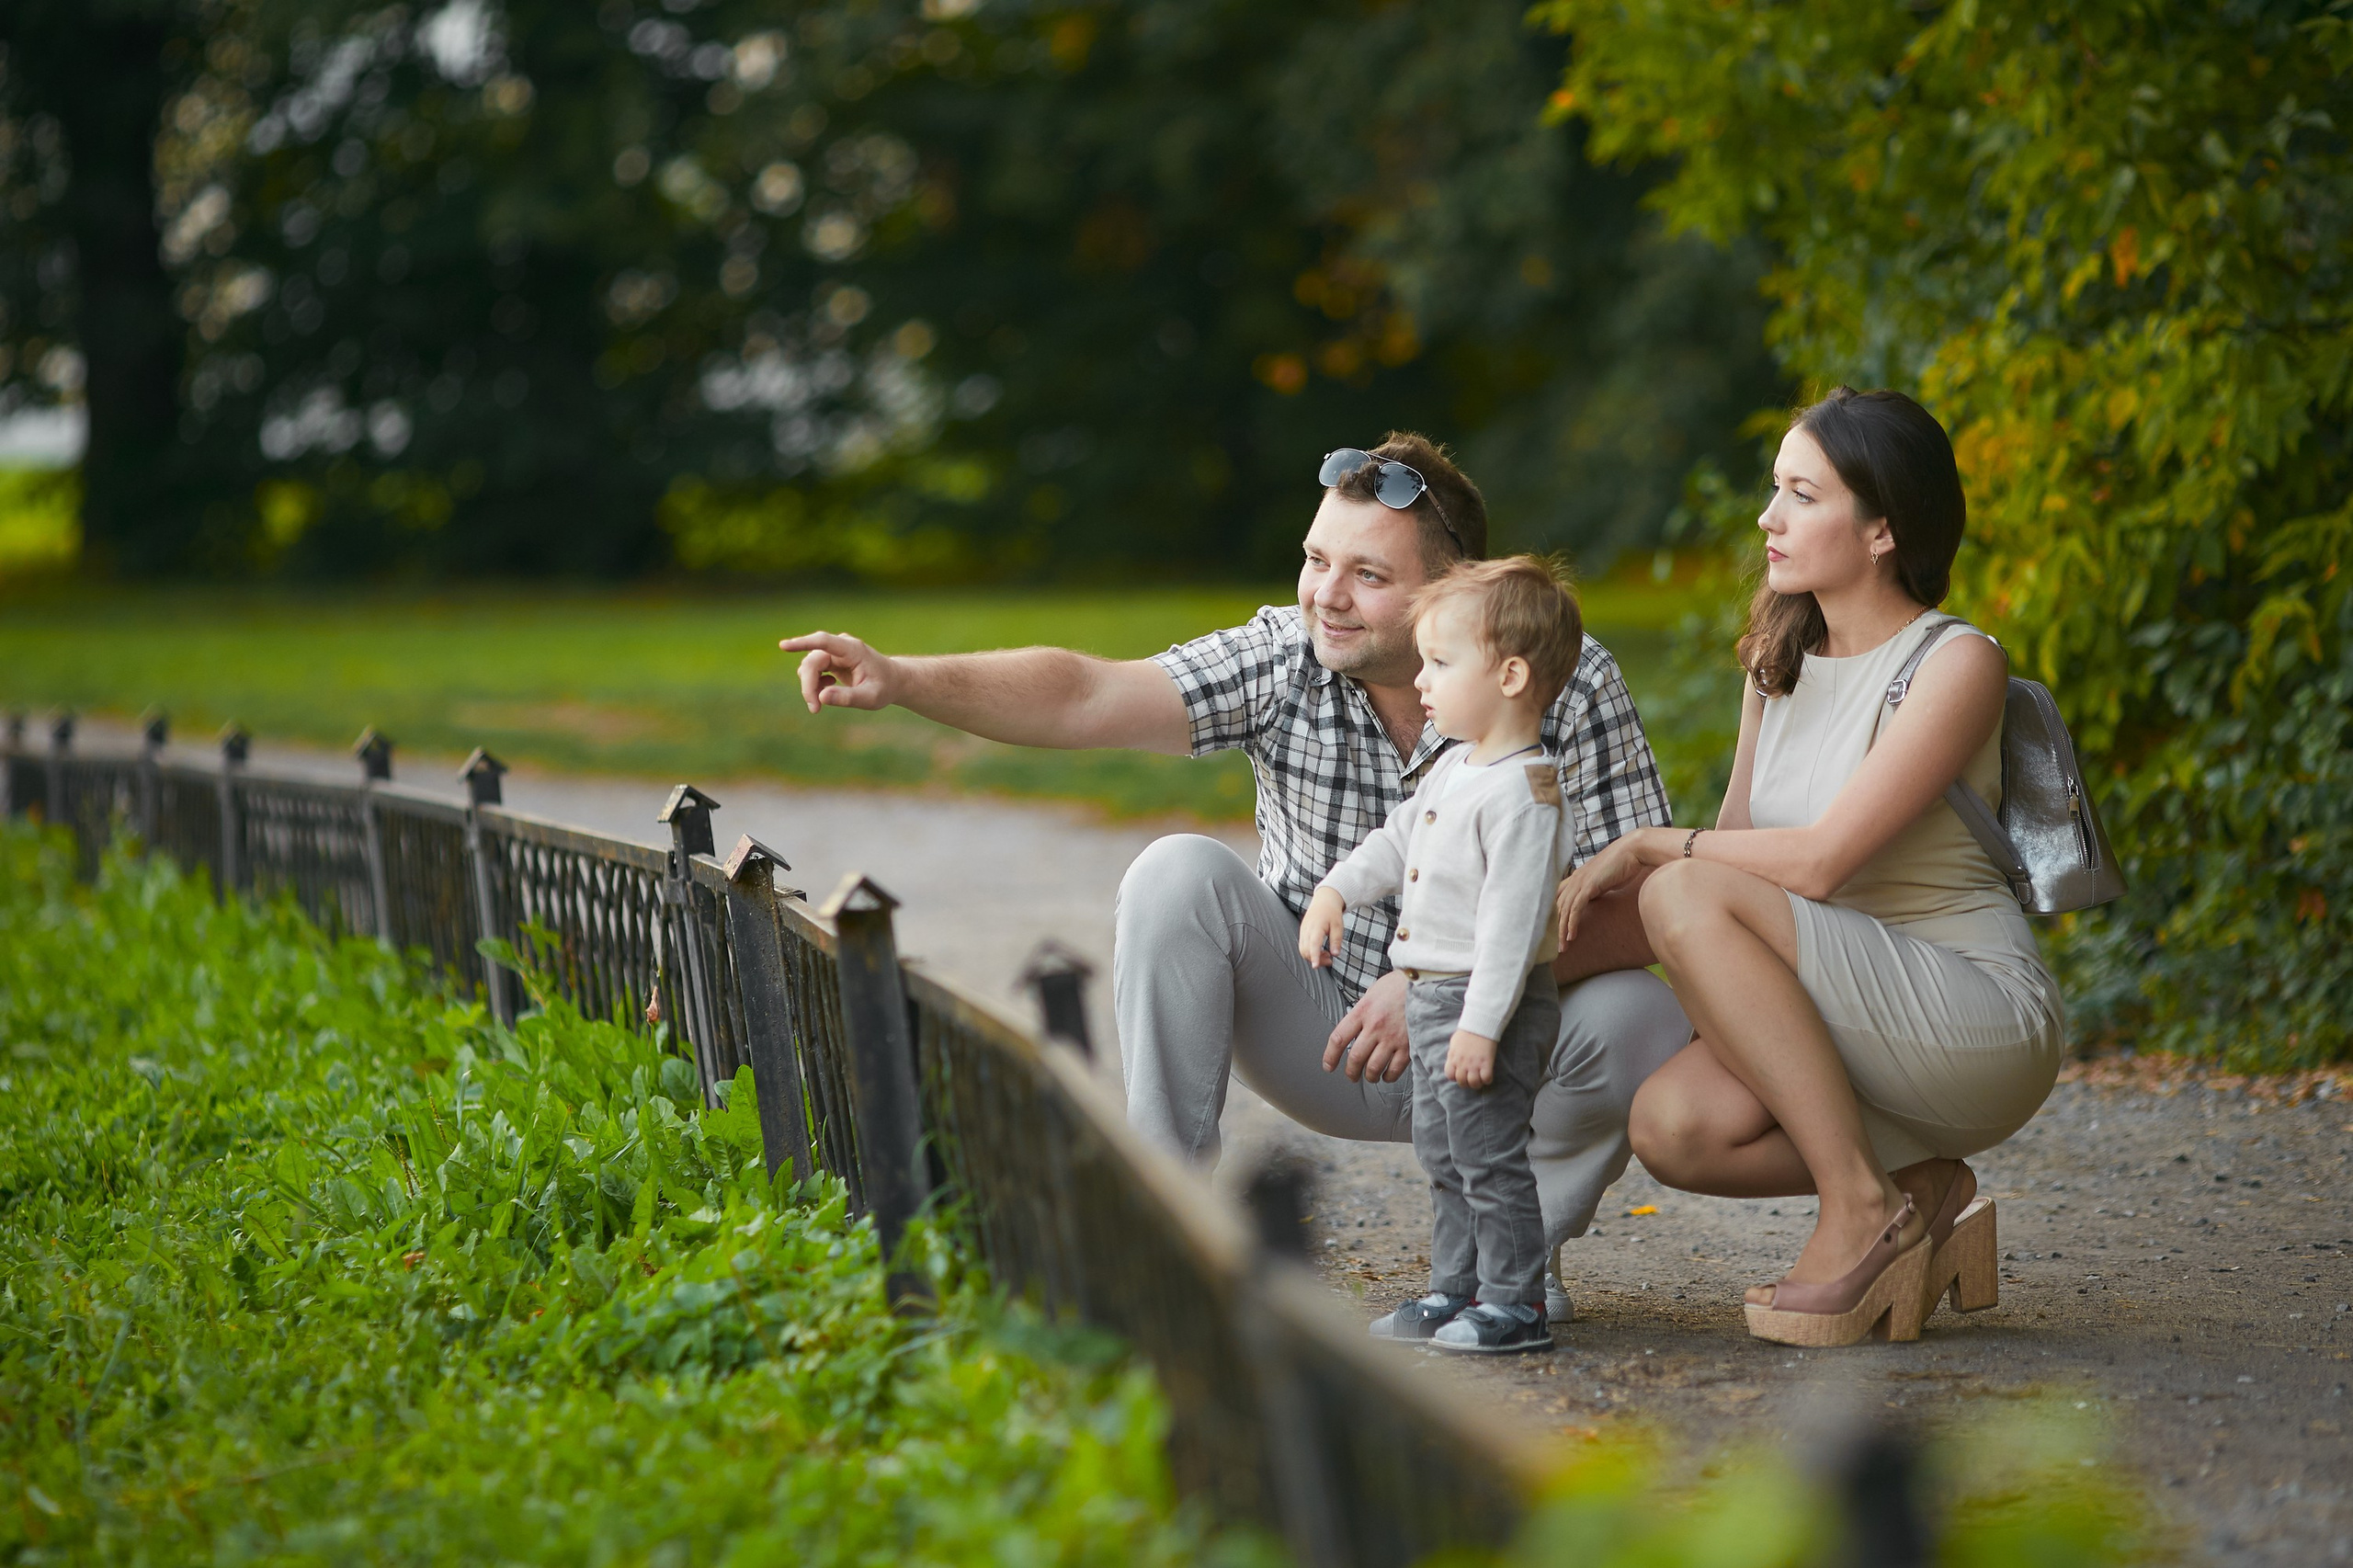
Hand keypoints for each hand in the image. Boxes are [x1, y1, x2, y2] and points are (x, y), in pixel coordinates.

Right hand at [778, 630, 898, 713]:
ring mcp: (834, 652)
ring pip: (809, 666)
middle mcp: (841, 646)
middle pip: (812, 661)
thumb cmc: (884, 688)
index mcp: (852, 649)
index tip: (784, 646)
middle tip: (814, 709)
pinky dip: (814, 684)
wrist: (893, 681)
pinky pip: (812, 669)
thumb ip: (848, 698)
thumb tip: (821, 697)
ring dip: (810, 686)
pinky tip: (828, 690)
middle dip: (808, 685)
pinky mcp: (830, 659)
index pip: (823, 641)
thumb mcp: (870, 698)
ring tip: (819, 705)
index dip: (803, 643)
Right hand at [1297, 887, 1345, 968]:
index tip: (1315, 966)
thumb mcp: (1338, 926)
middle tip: (1330, 960)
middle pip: (1306, 951)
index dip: (1314, 956)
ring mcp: (1303, 931)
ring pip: (1302, 950)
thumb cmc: (1332, 913)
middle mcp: (1306, 930)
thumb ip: (1336, 940)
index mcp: (1316, 927)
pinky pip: (1302, 946)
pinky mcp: (1302, 932)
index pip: (1313, 945)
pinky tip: (1321, 951)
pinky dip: (1310, 952)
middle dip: (1316, 960)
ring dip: (1313, 957)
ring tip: (1326, 955)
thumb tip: (1335, 954)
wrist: (1324, 900)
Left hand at [1322, 968, 1408, 1082]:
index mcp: (1363, 1011)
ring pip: (1373, 1067)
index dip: (1330, 1056)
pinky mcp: (1409, 1045)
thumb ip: (1361, 1014)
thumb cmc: (1397, 986)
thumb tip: (1352, 1033)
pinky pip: (1395, 1069)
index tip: (1328, 1066)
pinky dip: (1388, 1076)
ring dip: (1369, 1076)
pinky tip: (1387, 1075)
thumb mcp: (1371, 994)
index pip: (1338, 1039)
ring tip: (1370, 1076)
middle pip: (1355, 1058)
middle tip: (1351, 1075)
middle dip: (1350, 1072)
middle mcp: (1375, 1026)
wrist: (1424, 982)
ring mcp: (1392, 1037)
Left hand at [1444, 1028, 1496, 1087]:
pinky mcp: (1486, 1063)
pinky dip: (1488, 1080)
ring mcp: (1474, 1064)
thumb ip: (1453, 1054)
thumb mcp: (1454, 1043)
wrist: (1480, 1025)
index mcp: (1453, 1058)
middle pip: (1462, 1082)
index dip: (1455, 1077)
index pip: (1450, 1076)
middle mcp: (1462, 1063)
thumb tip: (1453, 1060)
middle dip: (1466, 1083)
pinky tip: (1488, 1075)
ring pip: (1474, 1083)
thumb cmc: (1467, 1032)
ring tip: (1480, 1080)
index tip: (1461, 1075)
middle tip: (1471, 1079)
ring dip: (1477, 1084)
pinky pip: (1486, 1079)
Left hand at [1556, 828, 1666, 945]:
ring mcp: (1580, 881)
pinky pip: (1575, 908)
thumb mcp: (1605, 881)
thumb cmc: (1623, 865)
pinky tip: (1571, 936)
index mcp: (1577, 877)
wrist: (1633, 851)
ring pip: (1564, 910)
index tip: (1556, 934)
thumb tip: (1594, 901)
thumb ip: (1596, 890)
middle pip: (1557, 907)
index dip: (1555, 917)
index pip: (1559, 899)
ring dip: (1562, 931)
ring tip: (1563, 948)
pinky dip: (1572, 923)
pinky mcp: (1589, 885)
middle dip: (1555, 928)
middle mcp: (1574, 878)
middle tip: (1556, 947)